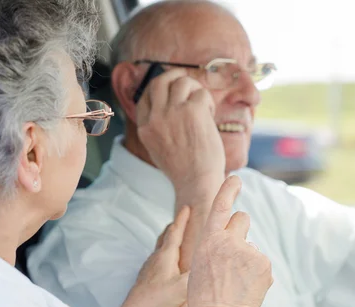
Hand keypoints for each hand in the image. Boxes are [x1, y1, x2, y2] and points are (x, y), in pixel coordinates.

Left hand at [126, 206, 190, 306]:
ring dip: (167, 240)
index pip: (175, 232)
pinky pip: (156, 260)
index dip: (182, 219)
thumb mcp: (183, 287)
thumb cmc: (159, 299)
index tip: (186, 207)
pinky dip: (163, 255)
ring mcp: (148, 269)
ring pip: (159, 248)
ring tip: (173, 237)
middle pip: (165, 237)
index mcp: (166, 257)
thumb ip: (198, 273)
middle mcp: (155, 259)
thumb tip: (214, 261)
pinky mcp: (145, 279)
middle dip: (175, 226)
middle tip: (181, 218)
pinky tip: (164, 264)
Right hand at [136, 68, 225, 188]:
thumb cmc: (184, 170)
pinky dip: (207, 101)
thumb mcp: (158, 149)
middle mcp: (155, 118)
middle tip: (186, 81)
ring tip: (203, 105)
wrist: (197, 182)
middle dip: (174, 76)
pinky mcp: (193, 111)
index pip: (144, 97)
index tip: (170, 91)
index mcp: (145, 129)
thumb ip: (158, 128)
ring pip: (181, 82)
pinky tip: (210, 115)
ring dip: (194, 88)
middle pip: (159, 81)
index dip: (158, 90)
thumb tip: (167, 106)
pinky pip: (200, 93)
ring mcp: (173, 112)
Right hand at [188, 176, 272, 306]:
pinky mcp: (264, 263)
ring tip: (237, 283)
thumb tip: (229, 245)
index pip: (220, 206)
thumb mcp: (200, 266)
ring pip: (251, 247)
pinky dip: (257, 274)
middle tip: (236, 250)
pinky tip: (247, 289)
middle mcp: (229, 240)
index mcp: (209, 240)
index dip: (228, 189)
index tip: (236, 178)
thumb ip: (214, 249)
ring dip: (248, 259)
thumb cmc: (204, 299)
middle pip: (243, 218)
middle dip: (241, 228)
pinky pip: (261, 263)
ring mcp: (249, 251)